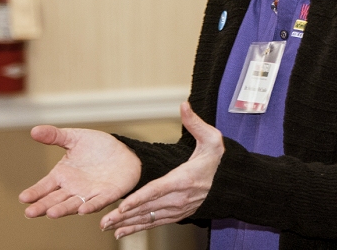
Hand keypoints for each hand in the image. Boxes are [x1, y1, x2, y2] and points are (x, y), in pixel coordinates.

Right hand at [19, 126, 140, 218]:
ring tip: (51, 213)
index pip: (44, 186)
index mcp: (62, 175)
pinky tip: (83, 209)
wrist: (124, 152)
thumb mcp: (75, 138)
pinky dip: (90, 206)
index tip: (23, 198)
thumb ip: (55, 136)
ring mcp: (89, 193)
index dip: (34, 192)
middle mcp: (73, 188)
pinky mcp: (106, 195)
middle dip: (43, 206)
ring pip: (73, 204)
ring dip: (63, 209)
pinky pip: (97, 202)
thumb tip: (34, 130)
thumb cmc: (97, 147)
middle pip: (55, 200)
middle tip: (30, 212)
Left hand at [100, 102, 223, 239]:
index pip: (158, 190)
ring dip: (128, 224)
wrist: (232, 182)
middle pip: (149, 208)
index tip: (124, 205)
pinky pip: (156, 222)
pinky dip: (138, 227)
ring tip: (109, 228)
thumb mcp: (211, 138)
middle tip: (104, 222)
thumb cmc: (219, 159)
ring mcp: (179, 208)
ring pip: (150, 218)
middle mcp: (180, 197)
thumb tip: (184, 105)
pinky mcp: (178, 214)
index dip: (140, 198)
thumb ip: (195, 123)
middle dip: (126, 216)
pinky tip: (123, 231)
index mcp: (184, 179)